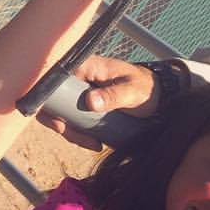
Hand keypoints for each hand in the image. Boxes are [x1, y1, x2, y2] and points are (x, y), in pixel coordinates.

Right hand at [37, 55, 157, 150]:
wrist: (159, 96)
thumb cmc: (146, 87)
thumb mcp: (132, 91)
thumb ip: (113, 95)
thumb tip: (90, 102)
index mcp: (85, 66)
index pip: (55, 79)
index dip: (50, 100)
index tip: (60, 123)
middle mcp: (77, 77)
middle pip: (54, 98)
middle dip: (60, 121)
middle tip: (78, 138)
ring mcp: (79, 91)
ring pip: (61, 111)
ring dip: (70, 130)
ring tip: (92, 143)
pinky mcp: (84, 104)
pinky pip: (72, 117)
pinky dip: (78, 131)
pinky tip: (94, 141)